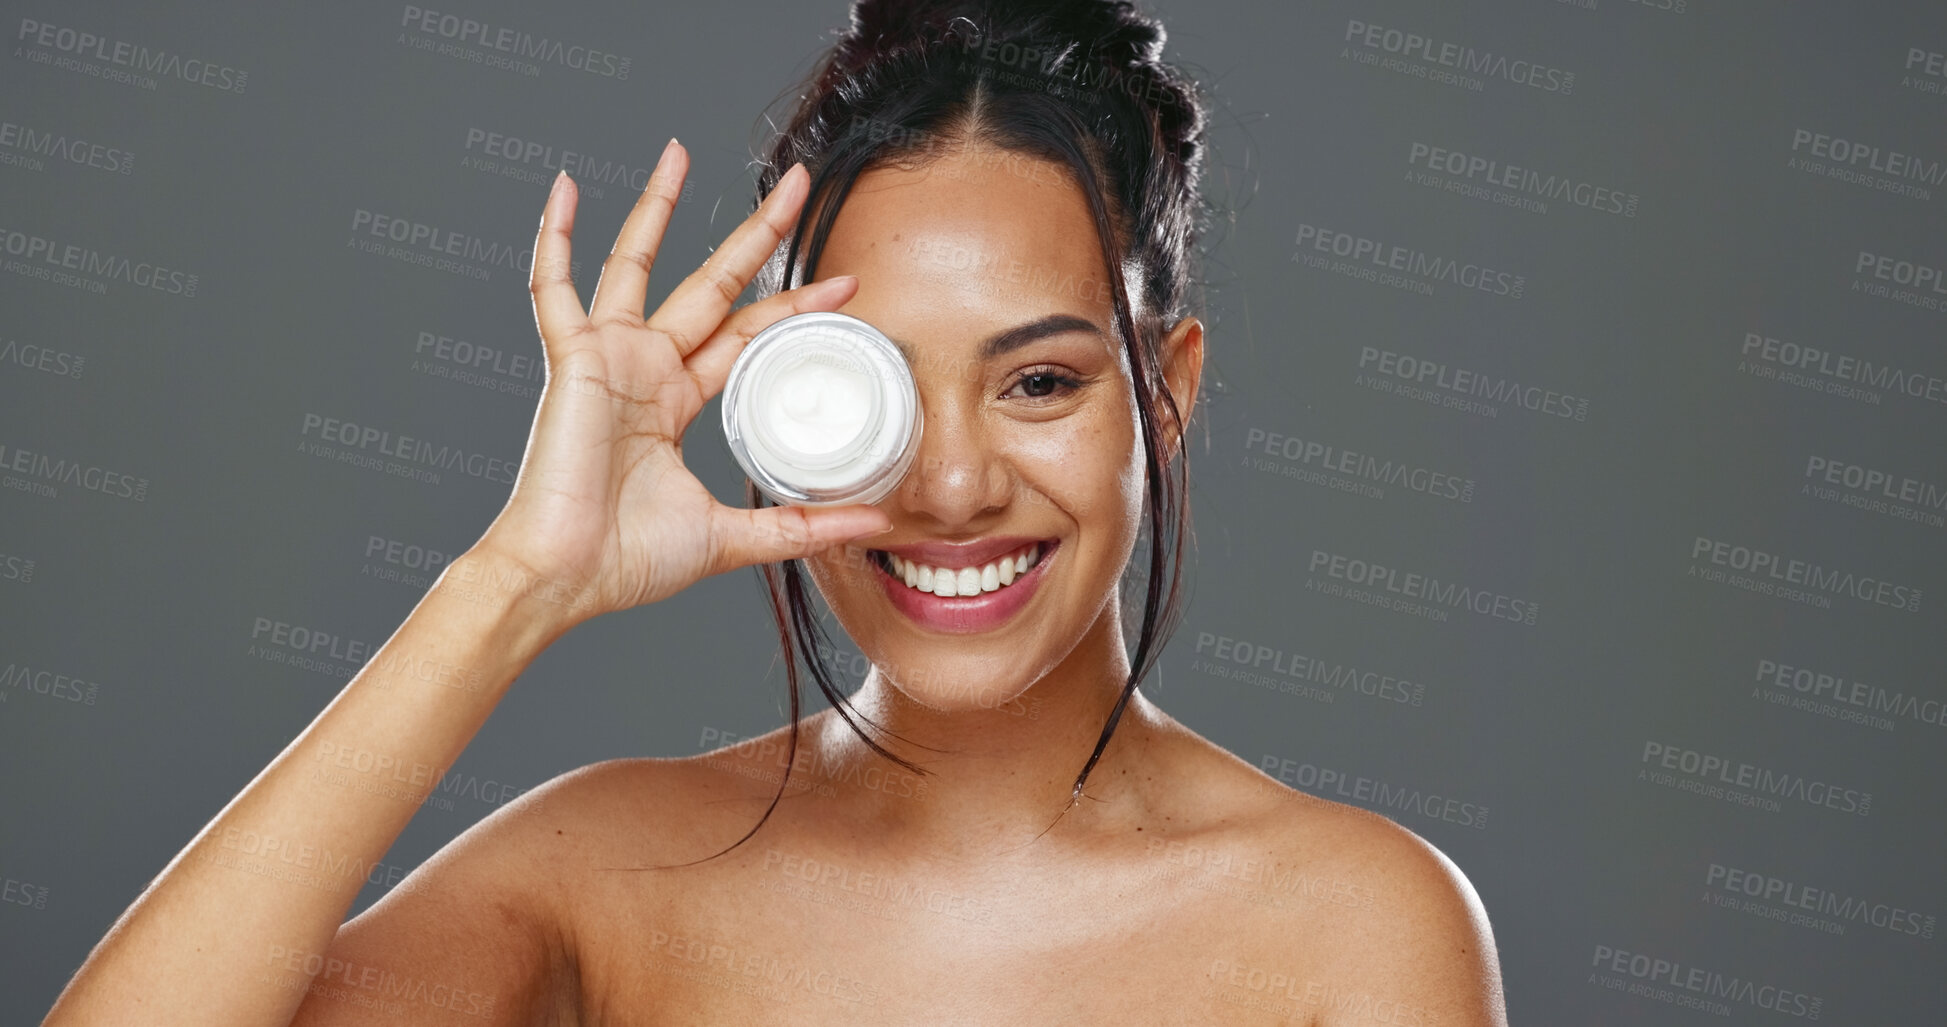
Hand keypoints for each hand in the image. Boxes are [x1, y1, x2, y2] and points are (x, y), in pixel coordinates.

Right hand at [471, 141, 890, 626]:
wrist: (565, 575)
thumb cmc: (626, 560)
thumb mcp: (733, 537)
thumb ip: (801, 527)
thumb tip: (874, 523)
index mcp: (676, 404)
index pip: (747, 337)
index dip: (794, 309)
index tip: (843, 284)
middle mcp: (644, 370)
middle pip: (711, 285)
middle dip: (755, 235)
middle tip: (796, 186)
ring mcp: (605, 358)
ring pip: (636, 264)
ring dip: (656, 208)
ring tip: (679, 153)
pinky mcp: (571, 360)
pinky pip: (554, 288)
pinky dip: (555, 239)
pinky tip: (563, 189)